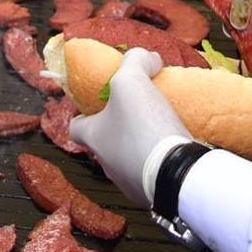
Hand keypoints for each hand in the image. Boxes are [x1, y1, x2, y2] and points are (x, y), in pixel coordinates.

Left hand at [68, 48, 191, 207]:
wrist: (175, 174)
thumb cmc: (142, 126)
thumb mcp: (132, 80)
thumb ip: (135, 61)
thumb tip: (147, 58)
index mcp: (93, 138)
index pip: (75, 126)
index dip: (84, 111)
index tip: (101, 100)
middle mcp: (105, 163)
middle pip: (105, 140)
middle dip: (120, 125)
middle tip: (140, 108)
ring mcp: (128, 182)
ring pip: (129, 158)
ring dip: (141, 143)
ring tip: (162, 126)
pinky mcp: (152, 193)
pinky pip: (151, 172)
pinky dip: (159, 158)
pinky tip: (174, 146)